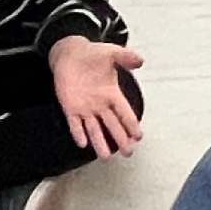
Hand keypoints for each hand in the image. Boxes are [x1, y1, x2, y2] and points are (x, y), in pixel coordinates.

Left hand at [49, 36, 144, 158]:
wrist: (70, 54)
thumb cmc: (91, 55)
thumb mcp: (111, 53)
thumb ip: (125, 57)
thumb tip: (140, 61)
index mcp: (112, 93)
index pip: (124, 112)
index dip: (131, 124)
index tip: (138, 136)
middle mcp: (100, 105)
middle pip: (112, 125)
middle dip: (121, 139)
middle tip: (128, 152)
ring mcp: (85, 108)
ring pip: (94, 129)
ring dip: (100, 142)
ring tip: (106, 157)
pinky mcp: (70, 108)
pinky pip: (74, 124)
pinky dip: (78, 133)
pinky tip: (82, 143)